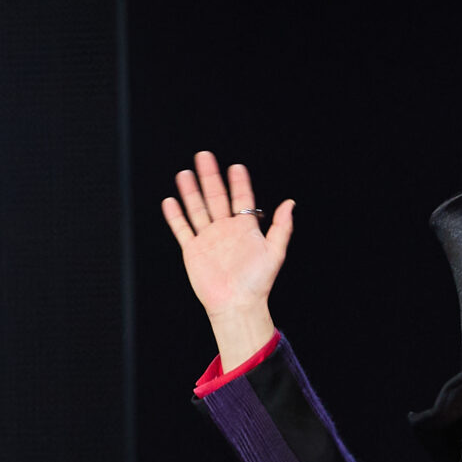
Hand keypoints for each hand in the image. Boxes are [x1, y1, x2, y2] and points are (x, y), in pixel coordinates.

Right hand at [160, 151, 292, 368]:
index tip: (236, 167)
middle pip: (215, 198)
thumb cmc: (257, 283)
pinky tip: (171, 201)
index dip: (239, 183)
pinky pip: (183, 230)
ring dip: (191, 192)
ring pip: (197, 209)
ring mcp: (208, 239)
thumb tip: (290, 204)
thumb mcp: (274, 252)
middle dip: (210, 177)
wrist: (237, 305)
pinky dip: (176, 216)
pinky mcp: (193, 251)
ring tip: (185, 173)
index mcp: (244, 229)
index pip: (241, 199)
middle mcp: (225, 231)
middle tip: (204, 156)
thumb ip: (282, 228)